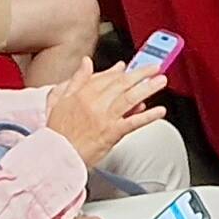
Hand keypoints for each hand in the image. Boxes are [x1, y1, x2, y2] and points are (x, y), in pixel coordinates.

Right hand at [44, 62, 159, 154]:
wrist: (57, 156)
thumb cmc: (57, 132)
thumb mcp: (58, 99)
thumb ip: (75, 79)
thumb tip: (85, 62)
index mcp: (82, 93)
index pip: (105, 76)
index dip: (119, 71)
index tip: (127, 67)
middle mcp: (95, 102)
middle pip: (122, 84)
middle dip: (141, 74)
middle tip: (154, 68)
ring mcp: (105, 117)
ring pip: (130, 98)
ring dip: (148, 88)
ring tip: (160, 81)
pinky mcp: (112, 133)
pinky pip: (133, 122)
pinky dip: (148, 116)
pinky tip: (159, 111)